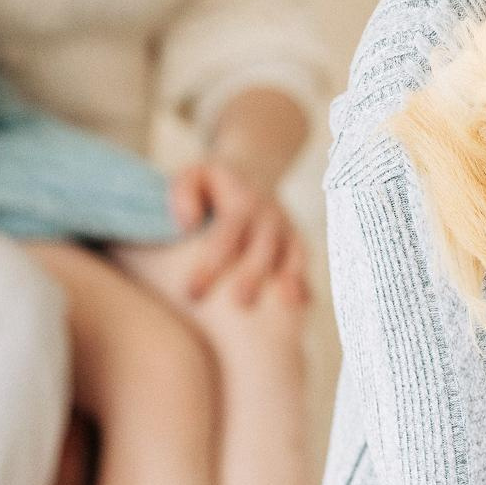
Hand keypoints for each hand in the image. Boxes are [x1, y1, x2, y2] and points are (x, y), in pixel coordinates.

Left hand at [165, 159, 309, 307]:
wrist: (250, 171)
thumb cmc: (207, 186)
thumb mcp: (190, 178)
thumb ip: (182, 196)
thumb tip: (190, 224)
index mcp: (240, 198)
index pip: (227, 231)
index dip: (211, 262)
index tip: (191, 293)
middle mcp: (267, 212)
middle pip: (264, 245)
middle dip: (253, 275)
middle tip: (239, 305)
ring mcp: (286, 226)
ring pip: (292, 252)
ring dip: (287, 280)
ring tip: (284, 313)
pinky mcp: (296, 238)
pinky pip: (303, 262)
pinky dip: (303, 282)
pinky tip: (300, 306)